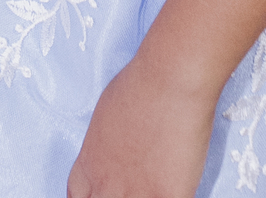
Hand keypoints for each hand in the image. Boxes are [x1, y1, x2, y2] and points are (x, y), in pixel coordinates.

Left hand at [67, 55, 214, 197]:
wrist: (168, 80)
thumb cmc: (139, 85)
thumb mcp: (105, 115)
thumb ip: (105, 146)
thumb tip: (116, 152)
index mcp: (89, 165)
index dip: (90, 197)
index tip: (102, 190)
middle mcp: (107, 186)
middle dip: (115, 196)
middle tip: (130, 185)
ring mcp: (137, 195)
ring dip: (144, 196)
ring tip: (153, 180)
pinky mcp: (167, 197)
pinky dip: (173, 194)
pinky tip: (176, 185)